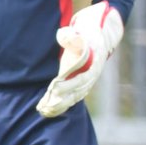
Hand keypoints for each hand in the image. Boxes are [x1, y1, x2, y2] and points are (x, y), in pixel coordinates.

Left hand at [37, 2, 124, 117]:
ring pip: (74, 97)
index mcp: (91, 64)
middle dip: (61, 100)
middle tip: (45, 107)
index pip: (80, 77)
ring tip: (44, 111)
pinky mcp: (82, 86)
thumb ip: (71, 35)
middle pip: (76, 91)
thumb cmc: (87, 35)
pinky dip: (62, 105)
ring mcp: (87, 82)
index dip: (68, 84)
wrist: (101, 38)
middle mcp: (90, 76)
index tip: (54, 88)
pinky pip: (73, 98)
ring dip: (59, 105)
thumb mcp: (81, 32)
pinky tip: (49, 110)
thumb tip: (64, 35)